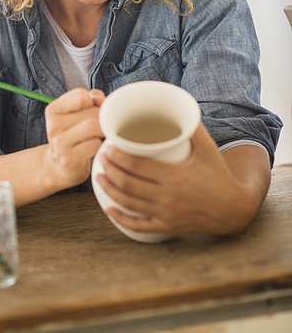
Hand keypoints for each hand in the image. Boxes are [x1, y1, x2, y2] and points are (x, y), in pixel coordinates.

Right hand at [45, 87, 104, 189]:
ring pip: (93, 126)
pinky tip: (97, 148)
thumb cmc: (74, 137)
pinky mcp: (67, 158)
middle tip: (103, 128)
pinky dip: (100, 145)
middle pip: (91, 112)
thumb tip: (100, 99)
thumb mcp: (78, 114)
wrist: (61, 167)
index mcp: (53, 110)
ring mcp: (59, 143)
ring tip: (101, 136)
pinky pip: (94, 144)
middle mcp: (53, 125)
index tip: (94, 112)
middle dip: (103, 119)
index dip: (94, 102)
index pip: (81, 96)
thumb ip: (91, 100)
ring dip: (103, 132)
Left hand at [96, 122, 259, 234]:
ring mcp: (166, 214)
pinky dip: (121, 219)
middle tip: (101, 158)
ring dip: (109, 190)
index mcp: (175, 176)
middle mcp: (167, 197)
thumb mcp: (209, 149)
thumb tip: (181, 105)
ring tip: (99, 177)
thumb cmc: (219, 175)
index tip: (108, 147)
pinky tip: (108, 210)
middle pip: (128, 183)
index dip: (118, 157)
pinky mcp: (167, 226)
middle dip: (110, 170)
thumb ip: (193, 128)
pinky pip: (139, 225)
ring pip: (128, 203)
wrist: (234, 208)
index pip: (137, 166)